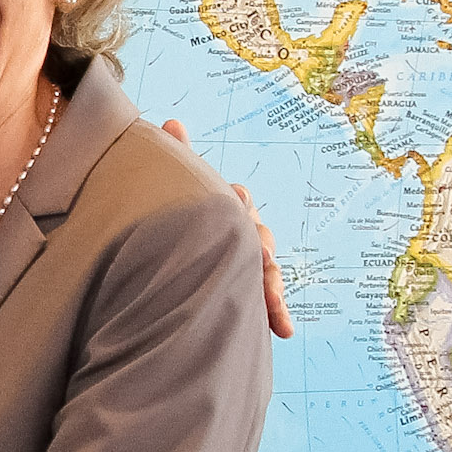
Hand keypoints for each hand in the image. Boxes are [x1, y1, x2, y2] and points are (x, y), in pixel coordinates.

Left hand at [162, 118, 294, 339]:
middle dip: (259, 245)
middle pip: (259, 235)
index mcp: (226, 209)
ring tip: (271, 300)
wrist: (167, 273)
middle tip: (259, 255)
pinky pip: (270, 302)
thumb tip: (171, 122)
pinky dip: (278, 313)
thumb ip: (177, 159)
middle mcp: (243, 233)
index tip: (235, 199)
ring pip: (268, 269)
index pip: (237, 201)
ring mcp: (249, 264)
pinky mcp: (252, 293)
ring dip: (271, 284)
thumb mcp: (173, 194)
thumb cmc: (176, 224)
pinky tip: (284, 329)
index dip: (237, 201)